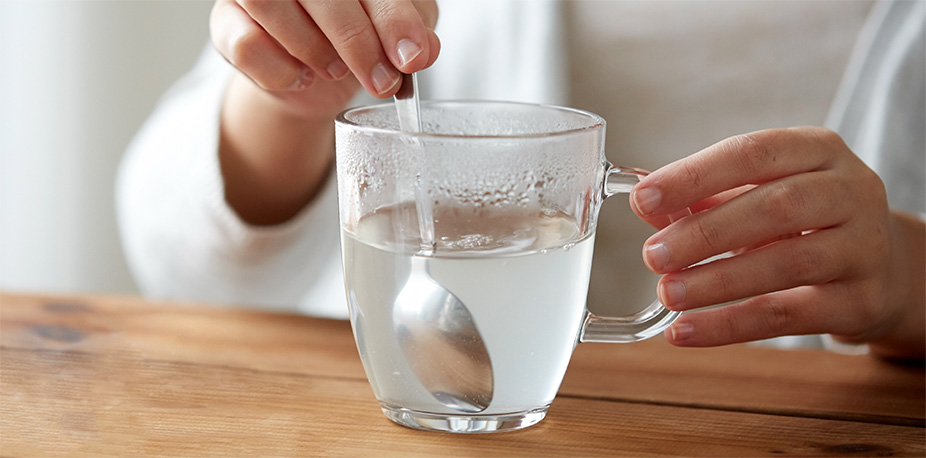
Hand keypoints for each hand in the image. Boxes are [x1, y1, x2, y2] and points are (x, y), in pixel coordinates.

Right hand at [210, 0, 439, 118]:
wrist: (309, 77)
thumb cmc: (354, 40)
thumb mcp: (396, 36)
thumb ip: (414, 35)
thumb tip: (422, 50)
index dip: (393, 17)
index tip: (410, 57)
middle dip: (358, 41)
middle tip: (382, 80)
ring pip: (271, 6)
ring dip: (315, 50)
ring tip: (338, 72)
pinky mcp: (226, 22)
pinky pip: (246, 44)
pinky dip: (281, 71)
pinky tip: (302, 77)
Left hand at [630, 127, 924, 359]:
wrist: (883, 268)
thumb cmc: (803, 222)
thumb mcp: (758, 195)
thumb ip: (701, 197)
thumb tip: (646, 203)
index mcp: (817, 150)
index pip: (751, 153)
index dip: (694, 176)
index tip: (642, 198)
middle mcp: (850, 191)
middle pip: (775, 206)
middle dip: (704, 232)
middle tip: (652, 255)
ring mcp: (863, 247)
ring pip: (785, 262)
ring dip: (716, 281)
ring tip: (668, 294)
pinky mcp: (861, 301)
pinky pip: (787, 315)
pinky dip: (729, 325)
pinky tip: (685, 330)